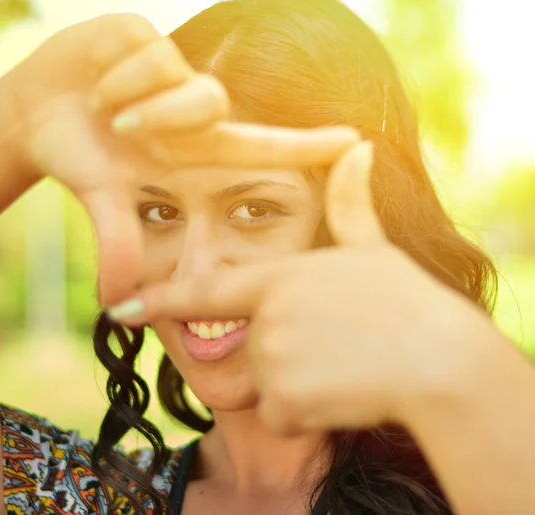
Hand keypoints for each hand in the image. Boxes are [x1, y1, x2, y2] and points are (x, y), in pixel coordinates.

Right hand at [0, 14, 358, 304]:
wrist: (36, 115)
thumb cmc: (82, 157)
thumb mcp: (103, 199)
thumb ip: (118, 242)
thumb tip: (115, 301)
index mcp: (195, 146)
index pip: (263, 144)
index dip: (307, 145)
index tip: (355, 140)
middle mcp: (191, 105)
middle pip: (211, 100)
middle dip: (163, 115)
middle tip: (121, 130)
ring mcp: (170, 66)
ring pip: (171, 70)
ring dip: (128, 96)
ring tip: (102, 110)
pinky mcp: (142, 30)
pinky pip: (139, 44)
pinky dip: (108, 71)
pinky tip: (94, 81)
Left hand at [118, 142, 493, 433]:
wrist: (441, 362)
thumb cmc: (408, 304)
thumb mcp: (372, 252)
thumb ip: (350, 205)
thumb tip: (360, 147)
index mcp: (278, 276)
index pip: (206, 292)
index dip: (161, 300)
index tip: (119, 310)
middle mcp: (265, 313)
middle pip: (255, 347)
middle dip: (289, 354)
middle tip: (338, 347)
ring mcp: (271, 354)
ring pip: (271, 384)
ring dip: (304, 384)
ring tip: (346, 367)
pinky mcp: (283, 398)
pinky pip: (283, 413)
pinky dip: (310, 412)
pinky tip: (343, 392)